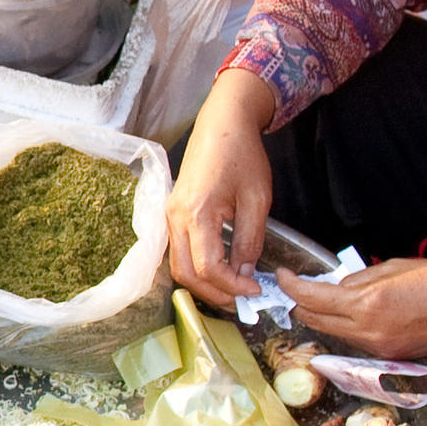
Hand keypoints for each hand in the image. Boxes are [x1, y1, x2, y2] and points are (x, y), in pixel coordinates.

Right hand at [165, 69, 276, 303]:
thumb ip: (250, 241)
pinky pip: (178, 252)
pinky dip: (196, 269)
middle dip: (214, 293)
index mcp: (196, 213)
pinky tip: (219, 270)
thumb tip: (245, 275)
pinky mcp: (172, 213)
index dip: (231, 286)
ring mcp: (169, 216)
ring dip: (204, 284)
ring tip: (233, 289)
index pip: (207, 267)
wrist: (222, 124)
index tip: (255, 291)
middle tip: (243, 301)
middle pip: (186, 274)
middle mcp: (175, 218)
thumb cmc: (242, 155)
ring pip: (178, 266)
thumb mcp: (257, 200)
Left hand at [287, 258, 426, 358]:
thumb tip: (334, 286)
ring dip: (322, 316)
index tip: (282, 275)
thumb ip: (358, 280)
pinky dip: (346, 326)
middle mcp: (368, 332)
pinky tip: (351, 313)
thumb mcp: (393, 267)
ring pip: (334, 333)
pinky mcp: (389, 356)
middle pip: (315, 321)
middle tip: (295, 287)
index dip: (291, 286)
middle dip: (300, 304)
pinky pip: (355, 341)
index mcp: (367, 305)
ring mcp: (378, 348)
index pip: (312, 299)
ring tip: (323, 297)